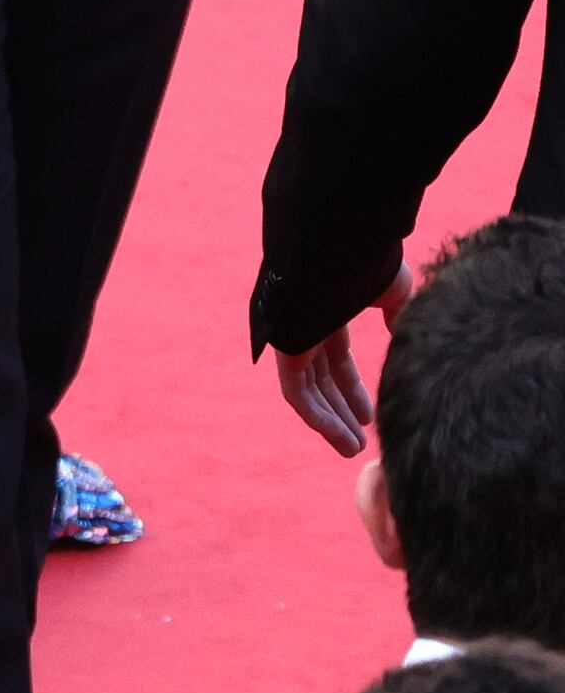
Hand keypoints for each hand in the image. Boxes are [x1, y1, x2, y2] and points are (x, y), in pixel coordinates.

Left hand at [279, 267, 410, 455]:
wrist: (340, 243)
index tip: (370, 413)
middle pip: (323, 379)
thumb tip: (406, 336)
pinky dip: (317, 416)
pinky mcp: (285, 348)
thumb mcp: (393, 290)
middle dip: (342, 411)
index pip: (336, 358)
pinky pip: (296, 392)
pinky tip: (337, 436)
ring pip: (310, 391)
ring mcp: (293, 338)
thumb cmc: (368, 260)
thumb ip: (398, 316)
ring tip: (352, 449)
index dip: (353, 388)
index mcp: (327, 312)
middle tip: (360, 441)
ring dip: (331, 422)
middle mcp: (306, 327)